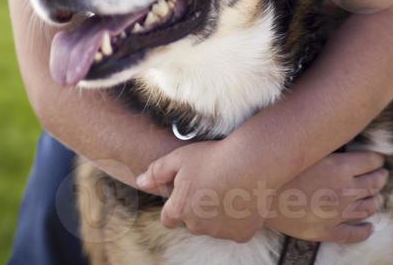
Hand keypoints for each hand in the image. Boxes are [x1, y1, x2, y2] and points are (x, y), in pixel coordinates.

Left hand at [135, 139, 275, 242]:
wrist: (252, 163)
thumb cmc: (212, 158)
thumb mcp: (178, 158)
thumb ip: (157, 172)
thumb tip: (140, 182)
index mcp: (180, 209)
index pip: (168, 218)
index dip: (173, 206)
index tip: (183, 195)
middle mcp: (198, 226)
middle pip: (191, 221)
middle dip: (196, 208)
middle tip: (208, 185)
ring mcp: (221, 232)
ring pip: (213, 226)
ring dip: (215, 214)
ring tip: (225, 189)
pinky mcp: (241, 234)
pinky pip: (234, 229)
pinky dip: (236, 219)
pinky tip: (240, 199)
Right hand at [265, 150, 388, 243]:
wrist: (259, 194)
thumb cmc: (279, 166)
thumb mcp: (305, 148)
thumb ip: (324, 143)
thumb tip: (334, 131)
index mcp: (341, 167)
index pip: (371, 161)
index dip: (377, 159)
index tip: (379, 159)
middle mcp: (345, 190)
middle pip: (374, 183)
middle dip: (380, 178)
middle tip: (382, 175)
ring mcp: (339, 213)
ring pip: (368, 207)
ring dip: (376, 201)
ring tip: (377, 198)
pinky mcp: (328, 230)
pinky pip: (354, 233)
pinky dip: (365, 230)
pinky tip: (369, 227)